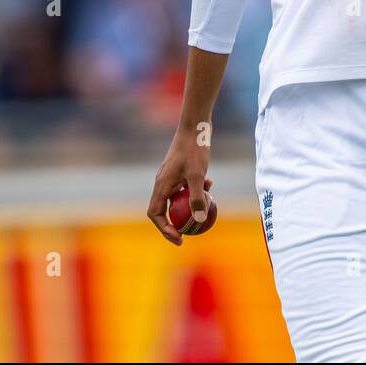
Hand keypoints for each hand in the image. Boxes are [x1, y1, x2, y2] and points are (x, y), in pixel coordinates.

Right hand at [147, 126, 212, 246]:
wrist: (194, 126)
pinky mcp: (180, 170)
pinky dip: (195, 190)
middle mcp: (163, 182)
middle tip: (190, 233)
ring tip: (204, 208)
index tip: (180, 238)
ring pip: (177, 198)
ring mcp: (171, 176)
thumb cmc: (194, 149)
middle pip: (164, 210)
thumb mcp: (198, 175)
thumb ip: (197, 198)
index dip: (164, 229)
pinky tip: (210, 185)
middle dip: (176, 223)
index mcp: (161, 185)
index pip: (155, 214)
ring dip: (189, 205)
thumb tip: (198, 221)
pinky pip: (184, 187)